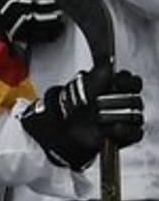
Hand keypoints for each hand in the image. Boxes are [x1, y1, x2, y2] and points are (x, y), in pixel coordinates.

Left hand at [21, 65, 144, 169]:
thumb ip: (96, 74)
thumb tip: (107, 63)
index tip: (116, 81)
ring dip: (114, 116)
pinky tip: (113, 129)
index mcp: (117, 89)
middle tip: (96, 103)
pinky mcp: (126, 136)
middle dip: (115, 100)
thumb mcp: (81, 87)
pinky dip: (125, 131)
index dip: (127, 81)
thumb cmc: (73, 105)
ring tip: (96, 117)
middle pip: (134, 100)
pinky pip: (136, 133)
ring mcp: (127, 121)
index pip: (134, 82)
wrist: (63, 130)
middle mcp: (125, 104)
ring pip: (135, 116)